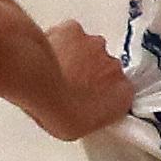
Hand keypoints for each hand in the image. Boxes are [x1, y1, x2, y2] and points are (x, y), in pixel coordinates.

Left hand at [36, 22, 133, 138]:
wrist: (38, 85)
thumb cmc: (58, 110)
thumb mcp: (78, 130)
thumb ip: (91, 116)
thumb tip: (81, 113)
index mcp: (121, 95)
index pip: (120, 93)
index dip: (103, 96)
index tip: (90, 101)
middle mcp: (114, 67)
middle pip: (106, 69)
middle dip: (90, 75)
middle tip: (68, 87)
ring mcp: (95, 46)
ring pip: (88, 49)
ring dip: (76, 57)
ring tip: (55, 72)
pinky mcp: (75, 30)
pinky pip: (70, 34)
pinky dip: (61, 42)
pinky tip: (48, 54)